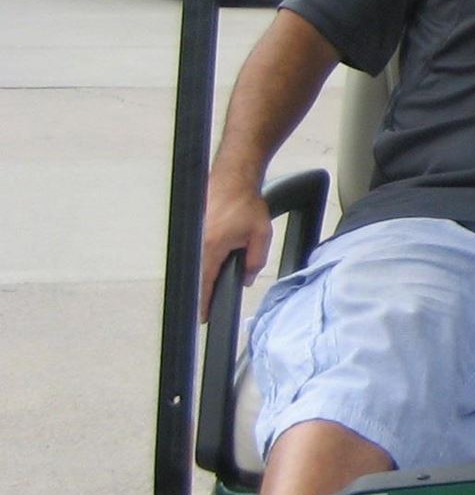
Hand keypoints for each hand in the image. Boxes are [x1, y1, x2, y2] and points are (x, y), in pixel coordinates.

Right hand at [199, 171, 273, 319]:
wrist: (233, 178)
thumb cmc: (246, 203)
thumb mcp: (260, 235)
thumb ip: (255, 261)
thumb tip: (246, 279)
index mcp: (212, 247)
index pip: (206, 282)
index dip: (204, 302)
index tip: (203, 317)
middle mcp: (198, 242)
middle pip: (199, 275)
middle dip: (206, 288)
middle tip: (209, 304)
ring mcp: (193, 234)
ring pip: (198, 263)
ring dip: (207, 271)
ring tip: (216, 276)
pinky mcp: (193, 228)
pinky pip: (197, 250)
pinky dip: (205, 257)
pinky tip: (215, 257)